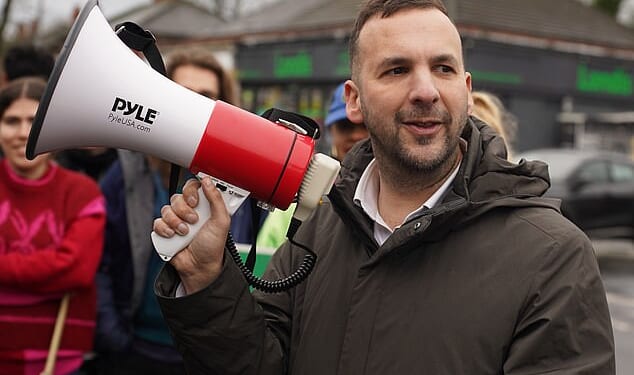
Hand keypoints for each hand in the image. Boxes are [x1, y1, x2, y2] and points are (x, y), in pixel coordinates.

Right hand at [153, 176, 230, 293]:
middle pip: (177, 197)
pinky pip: (157, 222)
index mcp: (203, 206)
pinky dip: (165, 229)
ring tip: (185, 233)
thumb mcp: (221, 221)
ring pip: (167, 209)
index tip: (195, 201)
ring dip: (176, 221)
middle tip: (193, 221)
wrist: (200, 267)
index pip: (192, 187)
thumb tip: (208, 180)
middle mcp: (189, 211)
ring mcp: (176, 220)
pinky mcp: (165, 230)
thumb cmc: (213, 246)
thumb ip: (216, 199)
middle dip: (184, 209)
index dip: (191, 191)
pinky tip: (173, 236)